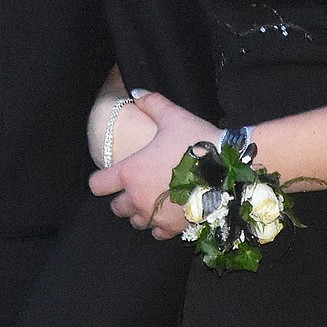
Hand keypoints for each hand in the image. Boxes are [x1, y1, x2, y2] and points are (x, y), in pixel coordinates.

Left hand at [88, 92, 218, 238]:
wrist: (229, 170)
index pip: (98, 185)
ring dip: (141, 212)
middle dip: (123, 198)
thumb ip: (152, 104)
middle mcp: (138, 198)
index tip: (110, 176)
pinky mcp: (174, 228)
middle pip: (117, 207)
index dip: (101, 179)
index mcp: (130, 173)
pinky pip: (157, 234)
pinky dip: (159, 226)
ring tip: (154, 200)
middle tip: (138, 186)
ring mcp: (156, 216)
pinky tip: (168, 213)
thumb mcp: (173, 117)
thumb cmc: (197, 142)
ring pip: (136, 222)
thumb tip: (136, 93)